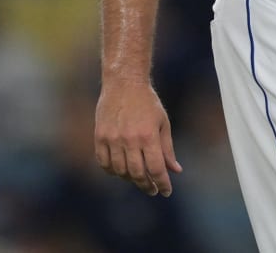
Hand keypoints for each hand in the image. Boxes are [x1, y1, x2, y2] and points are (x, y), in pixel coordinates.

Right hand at [94, 80, 182, 196]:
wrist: (124, 83)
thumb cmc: (148, 103)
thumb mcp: (163, 123)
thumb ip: (168, 148)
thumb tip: (175, 170)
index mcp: (148, 136)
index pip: (156, 169)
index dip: (162, 183)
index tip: (166, 192)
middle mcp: (129, 140)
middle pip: (137, 173)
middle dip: (147, 185)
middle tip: (152, 190)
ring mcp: (112, 139)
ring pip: (120, 171)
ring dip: (130, 179)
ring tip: (139, 179)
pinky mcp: (99, 137)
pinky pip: (104, 163)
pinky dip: (112, 171)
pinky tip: (121, 171)